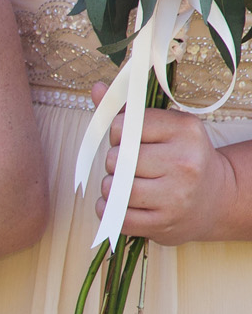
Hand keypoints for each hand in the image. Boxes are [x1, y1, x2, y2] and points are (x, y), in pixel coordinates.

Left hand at [93, 81, 251, 245]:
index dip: (117, 133)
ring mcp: (175, 196)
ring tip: (127, 184)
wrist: (215, 198)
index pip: (124, 126)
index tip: (127, 139)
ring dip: (110, 187)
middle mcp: (184, 162)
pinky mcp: (162, 223)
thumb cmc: (181, 158)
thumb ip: (128, 111)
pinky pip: (113, 214)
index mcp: (185, 130)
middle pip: (116, 159)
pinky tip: (122, 203)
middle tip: (129, 165)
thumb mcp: (165, 129)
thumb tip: (97, 89)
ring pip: (112, 187)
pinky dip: (107, 209)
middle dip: (114, 162)